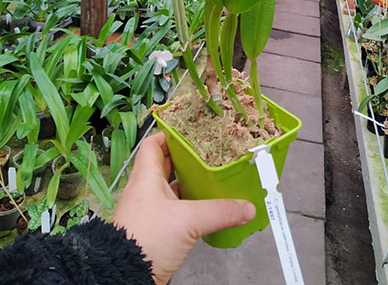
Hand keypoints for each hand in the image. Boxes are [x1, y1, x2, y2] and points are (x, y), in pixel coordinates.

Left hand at [113, 132, 255, 284]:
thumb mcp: (188, 220)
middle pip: (164, 164)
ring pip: (169, 187)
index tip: (189, 131)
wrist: (126, 274)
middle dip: (184, 158)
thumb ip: (219, 211)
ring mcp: (148, 210)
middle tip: (206, 152)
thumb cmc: (145, 239)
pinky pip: (172, 209)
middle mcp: (145, 190)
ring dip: (186, 182)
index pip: (153, 144)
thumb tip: (246, 207)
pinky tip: (202, 208)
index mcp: (146, 177)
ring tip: (209, 177)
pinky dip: (186, 206)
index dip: (169, 135)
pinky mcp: (154, 228)